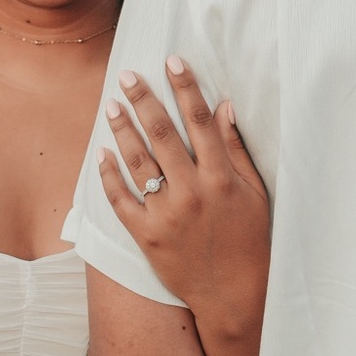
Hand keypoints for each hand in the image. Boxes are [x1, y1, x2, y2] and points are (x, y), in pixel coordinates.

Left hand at [98, 56, 269, 340]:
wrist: (234, 295)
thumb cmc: (250, 239)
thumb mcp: (254, 193)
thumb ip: (235, 150)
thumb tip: (224, 106)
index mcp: (221, 179)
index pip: (201, 122)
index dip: (186, 88)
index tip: (172, 60)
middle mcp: (193, 193)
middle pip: (163, 135)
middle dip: (145, 100)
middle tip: (127, 75)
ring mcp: (167, 215)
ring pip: (139, 163)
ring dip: (123, 130)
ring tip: (112, 105)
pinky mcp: (147, 237)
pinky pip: (122, 200)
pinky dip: (109, 176)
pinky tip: (101, 153)